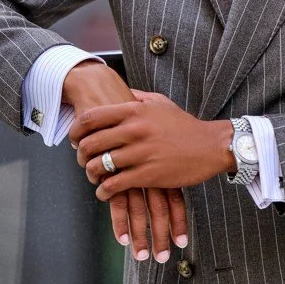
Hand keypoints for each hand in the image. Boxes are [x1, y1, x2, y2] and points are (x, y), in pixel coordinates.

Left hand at [63, 63, 188, 261]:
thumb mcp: (161, 103)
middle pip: (90, 143)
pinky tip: (105, 190)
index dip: (75, 130)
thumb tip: (120, 93)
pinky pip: (114, 186)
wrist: (210, 145)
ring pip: (99, 166)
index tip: (74, 138)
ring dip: (91, 174)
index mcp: (135, 111)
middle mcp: (134, 130)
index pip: (92, 118)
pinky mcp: (147, 175)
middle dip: (80, 154)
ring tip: (95, 176)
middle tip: (83, 160)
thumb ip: (137, 97)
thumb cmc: (184, 125)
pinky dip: (104, 191)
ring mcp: (140, 153)